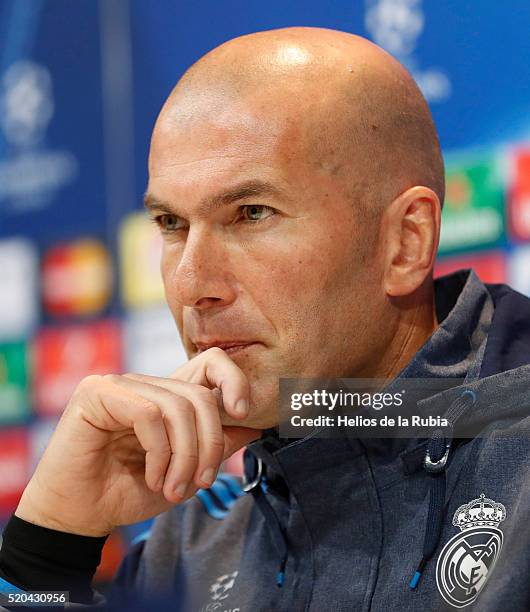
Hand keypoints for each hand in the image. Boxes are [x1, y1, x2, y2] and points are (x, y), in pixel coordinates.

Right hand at [15, 348, 260, 535]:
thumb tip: (257, 424)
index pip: (211, 362)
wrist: (81, 518)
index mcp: (168, 396)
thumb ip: (217, 444)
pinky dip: (159, 453)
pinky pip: (148, 414)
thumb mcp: (187, 472)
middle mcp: (147, 384)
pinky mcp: (97, 392)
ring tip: (173, 489)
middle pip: (201, 394)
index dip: (234, 380)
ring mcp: (121, 384)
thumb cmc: (130, 492)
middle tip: (202, 482)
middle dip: (210, 444)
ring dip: (184, 456)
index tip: (242, 414)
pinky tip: (153, 477)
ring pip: (178, 406)